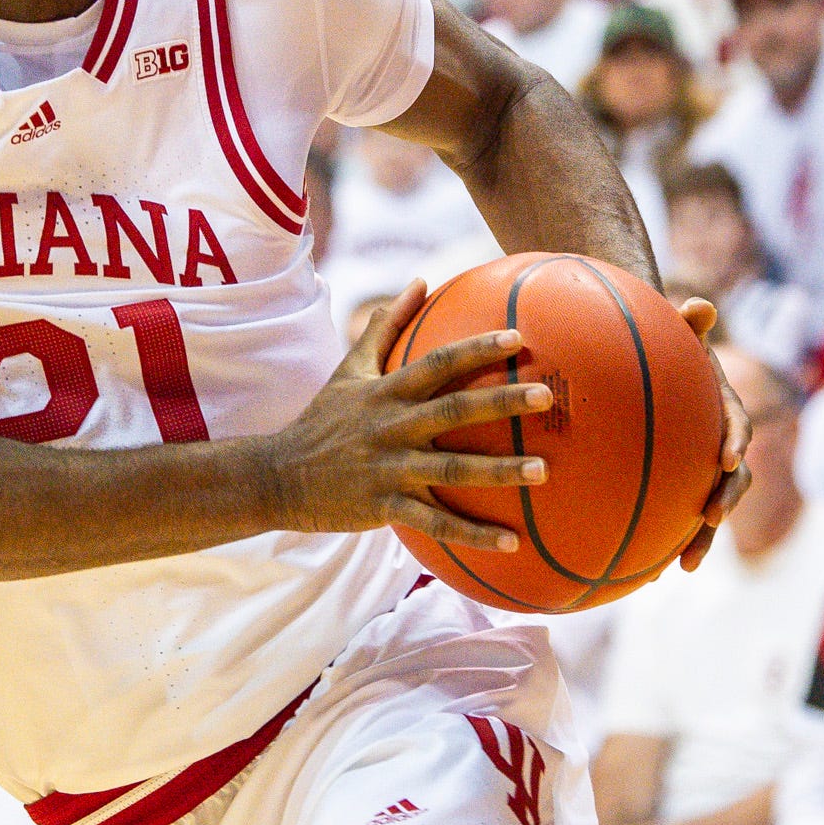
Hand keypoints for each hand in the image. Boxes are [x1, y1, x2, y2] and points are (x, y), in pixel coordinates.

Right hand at [261, 278, 551, 549]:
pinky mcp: (385, 506)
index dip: (476, 349)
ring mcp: (389, 468)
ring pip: (451, 470)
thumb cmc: (322, 420)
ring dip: (499, 471)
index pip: (436, 364)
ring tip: (544, 471)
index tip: (518, 338)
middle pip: (452, 412)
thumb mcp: (349, 369)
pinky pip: (435, 522)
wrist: (278, 476)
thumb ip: (384, 327)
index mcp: (385, 393)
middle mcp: (391, 427)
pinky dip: (473, 534)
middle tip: (545, 396)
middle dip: (500, 402)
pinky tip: (513, 542)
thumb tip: (419, 282)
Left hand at [676, 300, 751, 571]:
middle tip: (707, 517)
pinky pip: (674, 521)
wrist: (653, 374)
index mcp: (722, 410)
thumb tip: (698, 305)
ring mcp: (699, 472)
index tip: (727, 457)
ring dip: (698, 538)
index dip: (735, 441)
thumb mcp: (674, 335)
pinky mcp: (677, 491)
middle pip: (732, 479)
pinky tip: (643, 575)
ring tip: (681, 566)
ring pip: (707, 509)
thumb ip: (686, 323)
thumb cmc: (662, 351)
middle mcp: (718, 445)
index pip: (736, 426)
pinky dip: (664, 545)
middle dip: (723, 501)